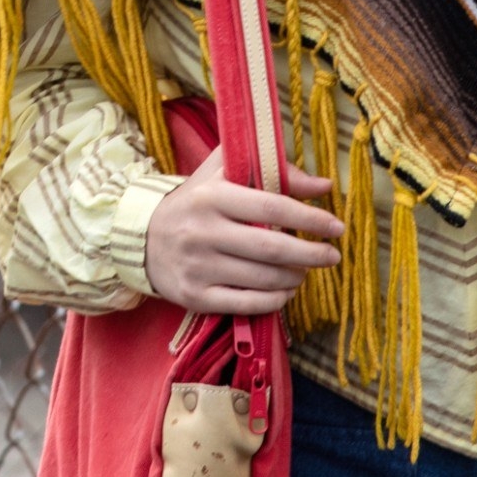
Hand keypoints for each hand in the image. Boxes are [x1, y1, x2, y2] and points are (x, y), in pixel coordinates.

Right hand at [143, 145, 342, 316]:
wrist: (140, 237)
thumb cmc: (194, 200)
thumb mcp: (223, 173)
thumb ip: (273, 171)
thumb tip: (323, 185)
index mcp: (211, 196)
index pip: (271, 207)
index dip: (309, 218)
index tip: (336, 226)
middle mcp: (202, 231)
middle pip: (272, 248)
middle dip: (311, 254)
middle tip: (332, 255)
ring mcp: (198, 267)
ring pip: (263, 279)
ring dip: (295, 277)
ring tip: (303, 270)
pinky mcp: (195, 296)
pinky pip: (247, 304)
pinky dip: (275, 300)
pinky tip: (284, 290)